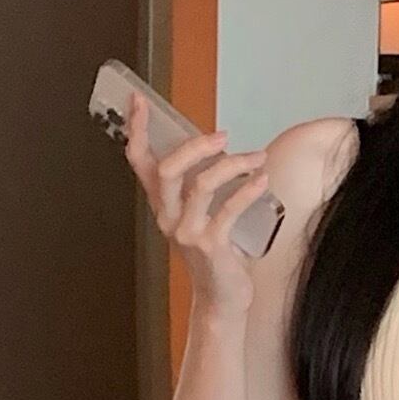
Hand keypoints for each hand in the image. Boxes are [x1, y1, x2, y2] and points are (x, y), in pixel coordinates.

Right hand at [124, 99, 271, 323]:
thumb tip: (218, 147)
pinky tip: (262, 180)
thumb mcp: (201, 215)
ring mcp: (187, 232)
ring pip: (201, 184)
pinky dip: (248, 190)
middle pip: (168, 168)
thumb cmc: (216, 255)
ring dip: (234, 164)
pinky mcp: (211, 245)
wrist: (221, 299)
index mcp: (163, 205)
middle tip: (223, 136)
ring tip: (257, 158)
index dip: (136, 129)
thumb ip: (201, 186)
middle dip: (196, 146)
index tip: (139, 101)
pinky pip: (228, 209)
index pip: (140, 162)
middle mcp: (169, 217)